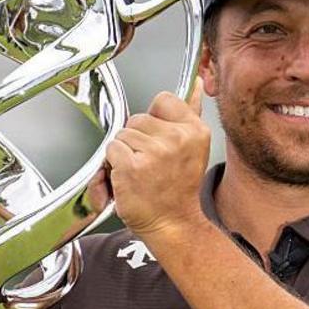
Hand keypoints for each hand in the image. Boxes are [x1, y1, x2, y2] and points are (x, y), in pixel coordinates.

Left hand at [105, 78, 210, 238]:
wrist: (173, 224)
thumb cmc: (178, 190)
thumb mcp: (194, 148)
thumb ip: (190, 113)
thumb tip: (196, 84)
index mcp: (195, 130)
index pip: (163, 100)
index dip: (155, 120)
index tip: (160, 139)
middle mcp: (177, 138)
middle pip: (138, 118)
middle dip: (137, 139)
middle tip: (151, 162)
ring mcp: (154, 152)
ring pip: (122, 134)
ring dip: (124, 153)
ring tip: (141, 172)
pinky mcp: (132, 166)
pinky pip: (111, 150)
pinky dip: (113, 165)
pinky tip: (129, 178)